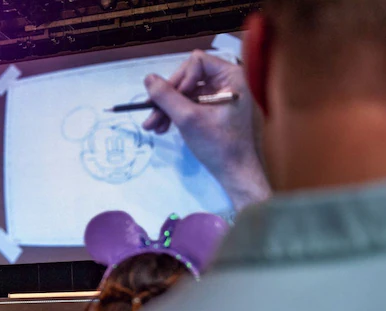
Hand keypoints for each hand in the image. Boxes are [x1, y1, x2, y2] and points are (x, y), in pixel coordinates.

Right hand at [142, 51, 270, 211]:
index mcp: (231, 77)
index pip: (197, 62)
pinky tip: (163, 128)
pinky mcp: (217, 111)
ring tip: (153, 127)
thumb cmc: (219, 145)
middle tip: (151, 115)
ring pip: (187, 93)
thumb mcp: (188, 119)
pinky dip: (177, 115)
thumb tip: (148, 79)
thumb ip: (167, 97)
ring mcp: (222, 97)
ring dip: (168, 108)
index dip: (180, 79)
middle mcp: (228, 82)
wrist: (237, 173)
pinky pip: (192, 105)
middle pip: (189, 78)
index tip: (170, 100)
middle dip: (168, 97)